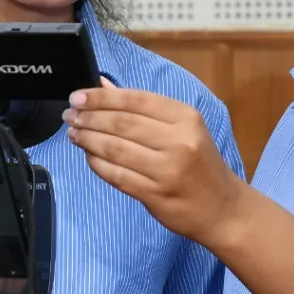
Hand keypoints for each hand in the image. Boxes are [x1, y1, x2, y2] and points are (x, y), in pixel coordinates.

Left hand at [64, 86, 244, 243]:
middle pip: (122, 123)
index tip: (77, 96)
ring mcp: (167, 170)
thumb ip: (142, 107)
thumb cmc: (200, 163)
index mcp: (186, 118)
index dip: (101, 97)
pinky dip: (97, 164)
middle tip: (70, 115)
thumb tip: (102, 85)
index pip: (135, 99)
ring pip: (115, 149)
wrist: (223, 208)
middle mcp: (179, 141)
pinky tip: (88, 156)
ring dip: (88, 140)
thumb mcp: (182, 128)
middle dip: (89, 117)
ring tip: (74, 134)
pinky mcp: (156, 194)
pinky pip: (117, 176)